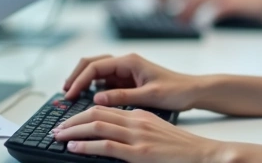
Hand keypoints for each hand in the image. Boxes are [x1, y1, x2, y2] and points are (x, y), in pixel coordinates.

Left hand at [53, 106, 225, 162]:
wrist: (204, 154)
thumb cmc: (182, 148)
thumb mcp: (156, 133)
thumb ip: (136, 131)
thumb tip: (114, 136)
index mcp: (139, 115)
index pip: (104, 107)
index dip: (82, 112)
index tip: (68, 121)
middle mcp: (137, 121)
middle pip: (96, 112)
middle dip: (72, 120)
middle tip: (57, 129)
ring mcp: (138, 136)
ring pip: (97, 126)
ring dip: (73, 131)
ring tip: (58, 136)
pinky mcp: (140, 153)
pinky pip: (106, 146)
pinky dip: (86, 146)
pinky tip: (74, 148)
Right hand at [63, 53, 202, 111]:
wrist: (192, 91)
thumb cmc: (176, 90)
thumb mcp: (149, 95)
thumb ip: (123, 96)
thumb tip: (97, 99)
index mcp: (129, 61)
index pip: (96, 67)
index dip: (79, 80)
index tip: (69, 94)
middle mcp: (125, 63)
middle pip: (92, 64)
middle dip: (76, 76)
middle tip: (64, 92)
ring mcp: (126, 71)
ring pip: (97, 72)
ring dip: (83, 81)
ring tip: (71, 95)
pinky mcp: (127, 81)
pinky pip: (105, 82)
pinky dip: (93, 88)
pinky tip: (87, 98)